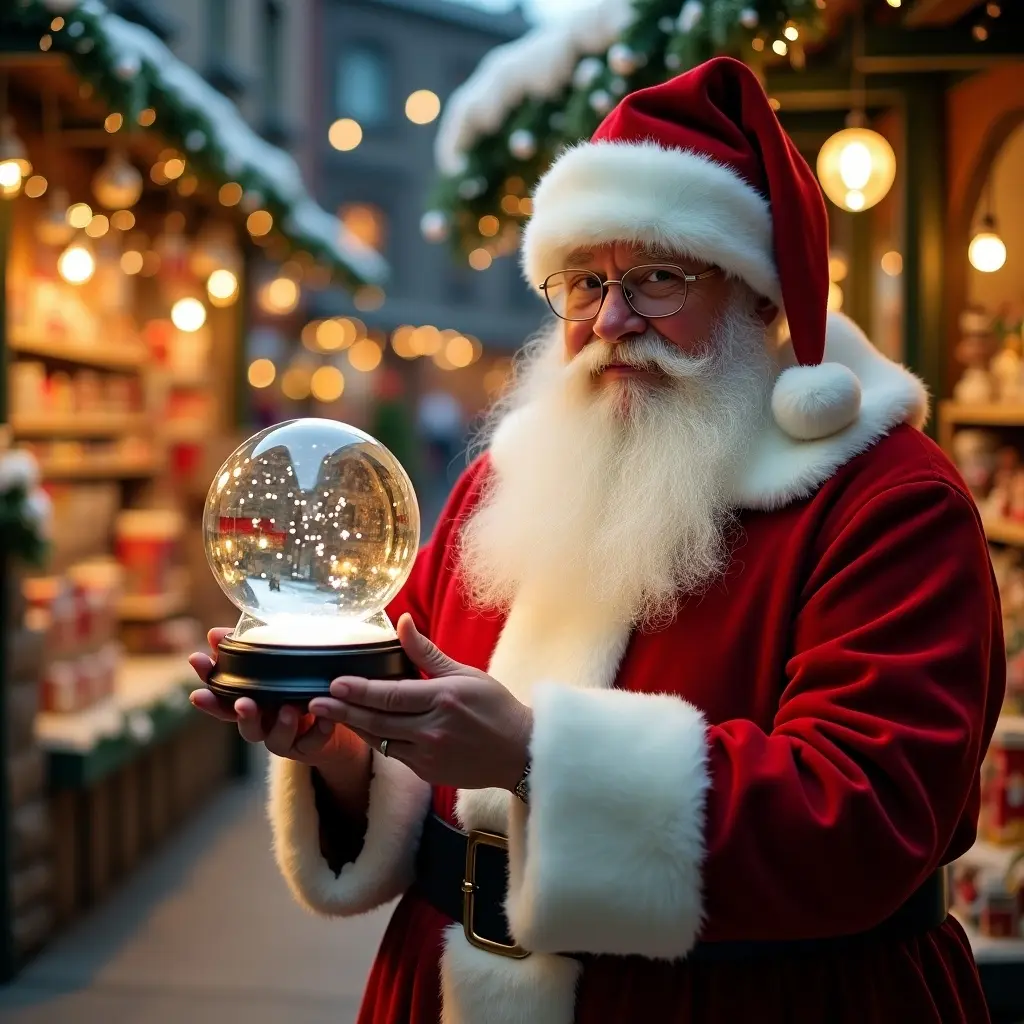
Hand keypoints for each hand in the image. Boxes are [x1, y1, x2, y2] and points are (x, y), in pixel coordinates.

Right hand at [188, 628, 365, 770]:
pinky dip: (319, 732)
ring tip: (288, 710)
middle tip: (243, 703)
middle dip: (243, 715)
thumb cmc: (299, 687)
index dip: (209, 688)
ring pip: (276, 741)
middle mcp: (266, 724)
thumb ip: (249, 651)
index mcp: (254, 704)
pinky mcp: (311, 747)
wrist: (336, 718)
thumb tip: (215, 633)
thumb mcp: (277, 666)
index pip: (224, 700)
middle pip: (245, 726)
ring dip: (281, 726)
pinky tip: (326, 719)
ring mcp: (287, 739)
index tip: (197, 664)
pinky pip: (313, 743)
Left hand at [308, 613, 531, 791]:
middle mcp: (432, 729)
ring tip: (328, 714)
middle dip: (343, 710)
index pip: (391, 695)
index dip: (360, 690)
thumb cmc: (494, 707)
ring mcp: (428, 754)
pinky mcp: (427, 771)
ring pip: (381, 740)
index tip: (334, 683)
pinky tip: (360, 728)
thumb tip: (402, 621)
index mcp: (442, 700)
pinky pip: (393, 753)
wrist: (519, 752)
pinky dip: (376, 740)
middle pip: (378, 720)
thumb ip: (426, 652)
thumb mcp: (464, 673)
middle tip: (314, 702)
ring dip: (353, 726)